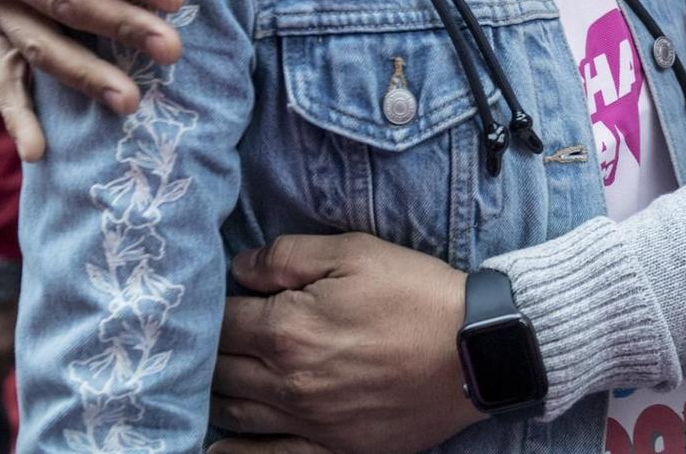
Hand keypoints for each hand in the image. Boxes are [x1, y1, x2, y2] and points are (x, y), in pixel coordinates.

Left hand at [209, 233, 479, 453]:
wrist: (476, 351)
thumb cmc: (416, 294)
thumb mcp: (354, 251)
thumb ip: (288, 256)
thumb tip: (239, 268)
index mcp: (288, 329)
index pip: (222, 321)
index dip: (214, 306)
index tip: (219, 298)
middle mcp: (289, 381)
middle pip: (220, 369)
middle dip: (209, 349)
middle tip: (213, 336)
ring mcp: (309, 422)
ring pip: (234, 412)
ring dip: (216, 393)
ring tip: (214, 377)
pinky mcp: (333, 449)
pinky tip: (215, 447)